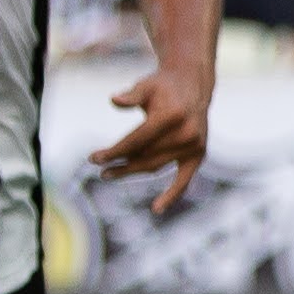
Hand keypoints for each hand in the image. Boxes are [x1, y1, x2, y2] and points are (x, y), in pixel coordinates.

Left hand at [94, 59, 211, 215]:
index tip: (94, 158)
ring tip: (110, 174)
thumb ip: (131, 95)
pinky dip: (172, 194)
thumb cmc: (163, 86)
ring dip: (133, 171)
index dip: (114, 152)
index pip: (136, 141)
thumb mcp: (146, 85)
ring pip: (156, 166)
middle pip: (145, 156)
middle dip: (120, 164)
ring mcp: (194, 146)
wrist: (193, 85)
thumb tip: (114, 100)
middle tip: (100, 171)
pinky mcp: (199, 154)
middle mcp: (186, 133)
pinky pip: (184, 179)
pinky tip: (157, 208)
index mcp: (172, 116)